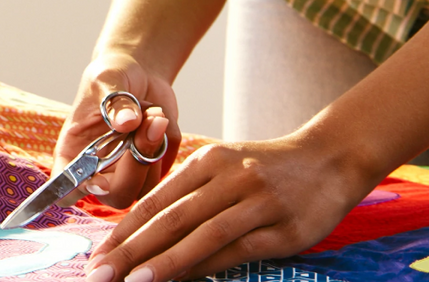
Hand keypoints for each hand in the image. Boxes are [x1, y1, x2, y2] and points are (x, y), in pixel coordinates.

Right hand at [55, 53, 181, 206]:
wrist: (139, 73)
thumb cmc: (110, 77)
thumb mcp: (106, 80)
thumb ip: (114, 102)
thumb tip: (127, 123)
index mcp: (74, 152)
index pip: (66, 187)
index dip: (80, 192)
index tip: (99, 180)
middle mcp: (99, 169)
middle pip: (117, 196)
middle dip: (134, 167)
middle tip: (144, 127)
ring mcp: (128, 172)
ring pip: (147, 186)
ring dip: (153, 146)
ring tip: (150, 113)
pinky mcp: (154, 167)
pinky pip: (167, 165)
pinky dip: (167, 139)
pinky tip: (156, 117)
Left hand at [81, 129, 380, 281]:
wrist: (331, 158)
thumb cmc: (268, 168)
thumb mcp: (225, 167)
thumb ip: (189, 196)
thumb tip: (146, 234)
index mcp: (208, 161)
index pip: (156, 200)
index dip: (124, 230)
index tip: (97, 254)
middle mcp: (229, 178)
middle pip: (171, 219)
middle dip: (131, 249)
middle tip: (100, 273)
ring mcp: (257, 202)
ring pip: (202, 235)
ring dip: (164, 262)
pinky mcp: (282, 228)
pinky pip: (237, 250)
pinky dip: (206, 266)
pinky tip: (181, 280)